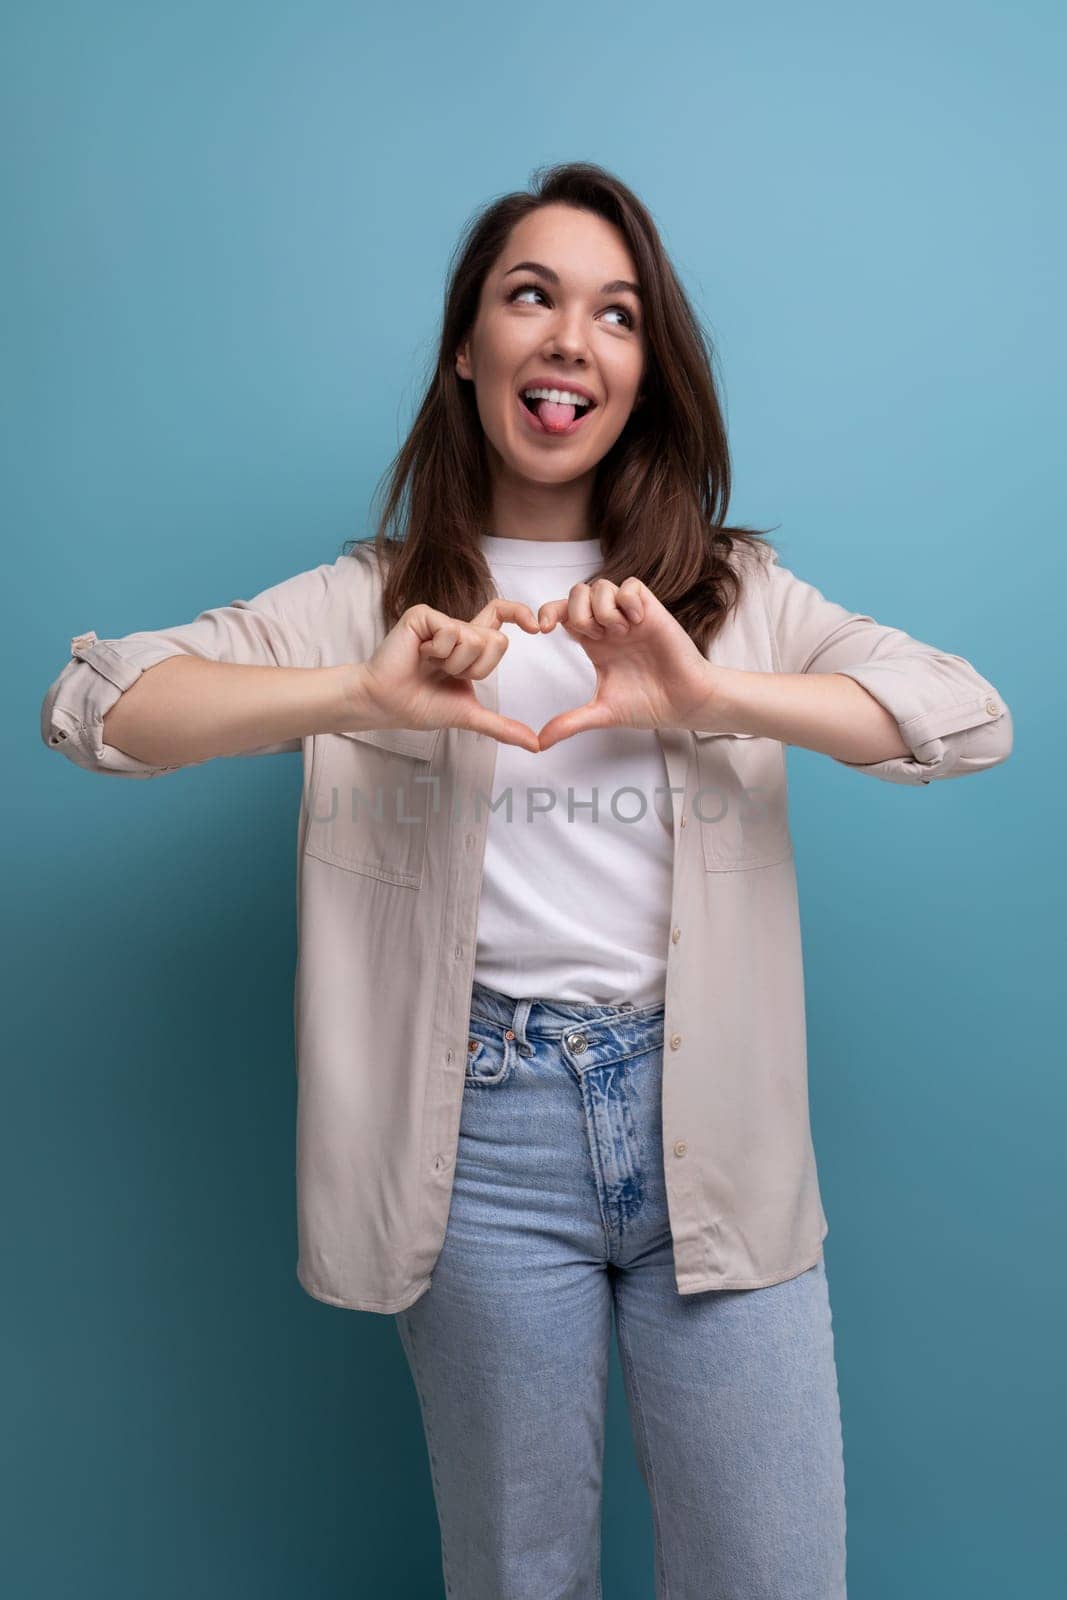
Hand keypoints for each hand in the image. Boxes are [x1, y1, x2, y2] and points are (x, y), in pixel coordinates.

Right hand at [352, 599, 542, 751]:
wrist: (388, 704)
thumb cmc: (421, 705)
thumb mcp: (469, 715)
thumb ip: (502, 726)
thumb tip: (535, 745)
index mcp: (470, 645)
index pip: (501, 617)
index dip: (520, 614)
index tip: (537, 627)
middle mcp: (458, 628)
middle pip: (496, 640)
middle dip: (476, 669)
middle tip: (447, 673)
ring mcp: (440, 620)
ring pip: (474, 638)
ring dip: (454, 664)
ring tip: (430, 665)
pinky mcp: (423, 616)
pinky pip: (452, 631)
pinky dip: (438, 652)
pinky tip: (420, 655)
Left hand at [534, 577, 724, 751]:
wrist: (684, 703)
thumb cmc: (649, 704)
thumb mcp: (602, 712)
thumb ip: (570, 722)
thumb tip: (541, 742)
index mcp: (594, 643)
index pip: (562, 614)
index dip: (547, 613)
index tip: (542, 630)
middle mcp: (609, 626)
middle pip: (577, 592)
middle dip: (578, 611)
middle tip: (596, 637)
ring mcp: (630, 616)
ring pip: (602, 585)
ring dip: (603, 609)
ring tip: (620, 633)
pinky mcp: (652, 611)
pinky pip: (631, 585)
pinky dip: (628, 601)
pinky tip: (636, 623)